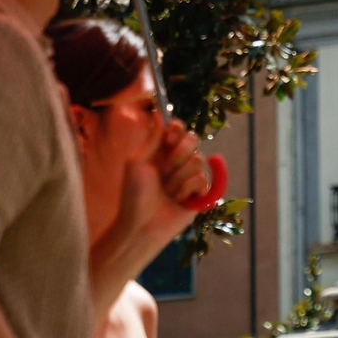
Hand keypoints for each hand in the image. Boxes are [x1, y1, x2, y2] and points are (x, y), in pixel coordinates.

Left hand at [91, 118, 208, 282]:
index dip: (177, 130)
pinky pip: (203, 179)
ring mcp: (190, 177)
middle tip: (162, 171)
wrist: (141, 225)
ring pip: (198, 160)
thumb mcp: (137, 161)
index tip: (169, 138)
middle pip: (193, 140)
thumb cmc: (133, 195)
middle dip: (177, 155)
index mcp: (162, 151)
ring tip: (167, 191)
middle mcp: (178, 161)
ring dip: (178, 177)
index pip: (179, 129)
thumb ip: (152, 137)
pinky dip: (187, 189)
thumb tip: (159, 112)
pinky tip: (177, 198)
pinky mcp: (200, 193)